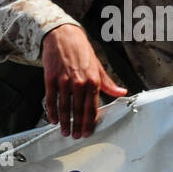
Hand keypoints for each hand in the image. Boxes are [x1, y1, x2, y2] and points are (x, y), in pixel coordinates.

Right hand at [40, 24, 127, 138]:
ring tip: (65, 131)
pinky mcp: (50, 79)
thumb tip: (122, 92)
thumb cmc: (81, 50)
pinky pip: (51, 99)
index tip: (88, 132)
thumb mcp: (98, 66)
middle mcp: (79, 82)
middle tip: (76, 136)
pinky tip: (53, 120)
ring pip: (64, 107)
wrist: (63, 35)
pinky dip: (51, 111)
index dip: (89, 122)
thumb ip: (108, 83)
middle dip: (77, 125)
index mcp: (93, 80)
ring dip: (64, 122)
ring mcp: (63, 81)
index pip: (92, 107)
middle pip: (78, 110)